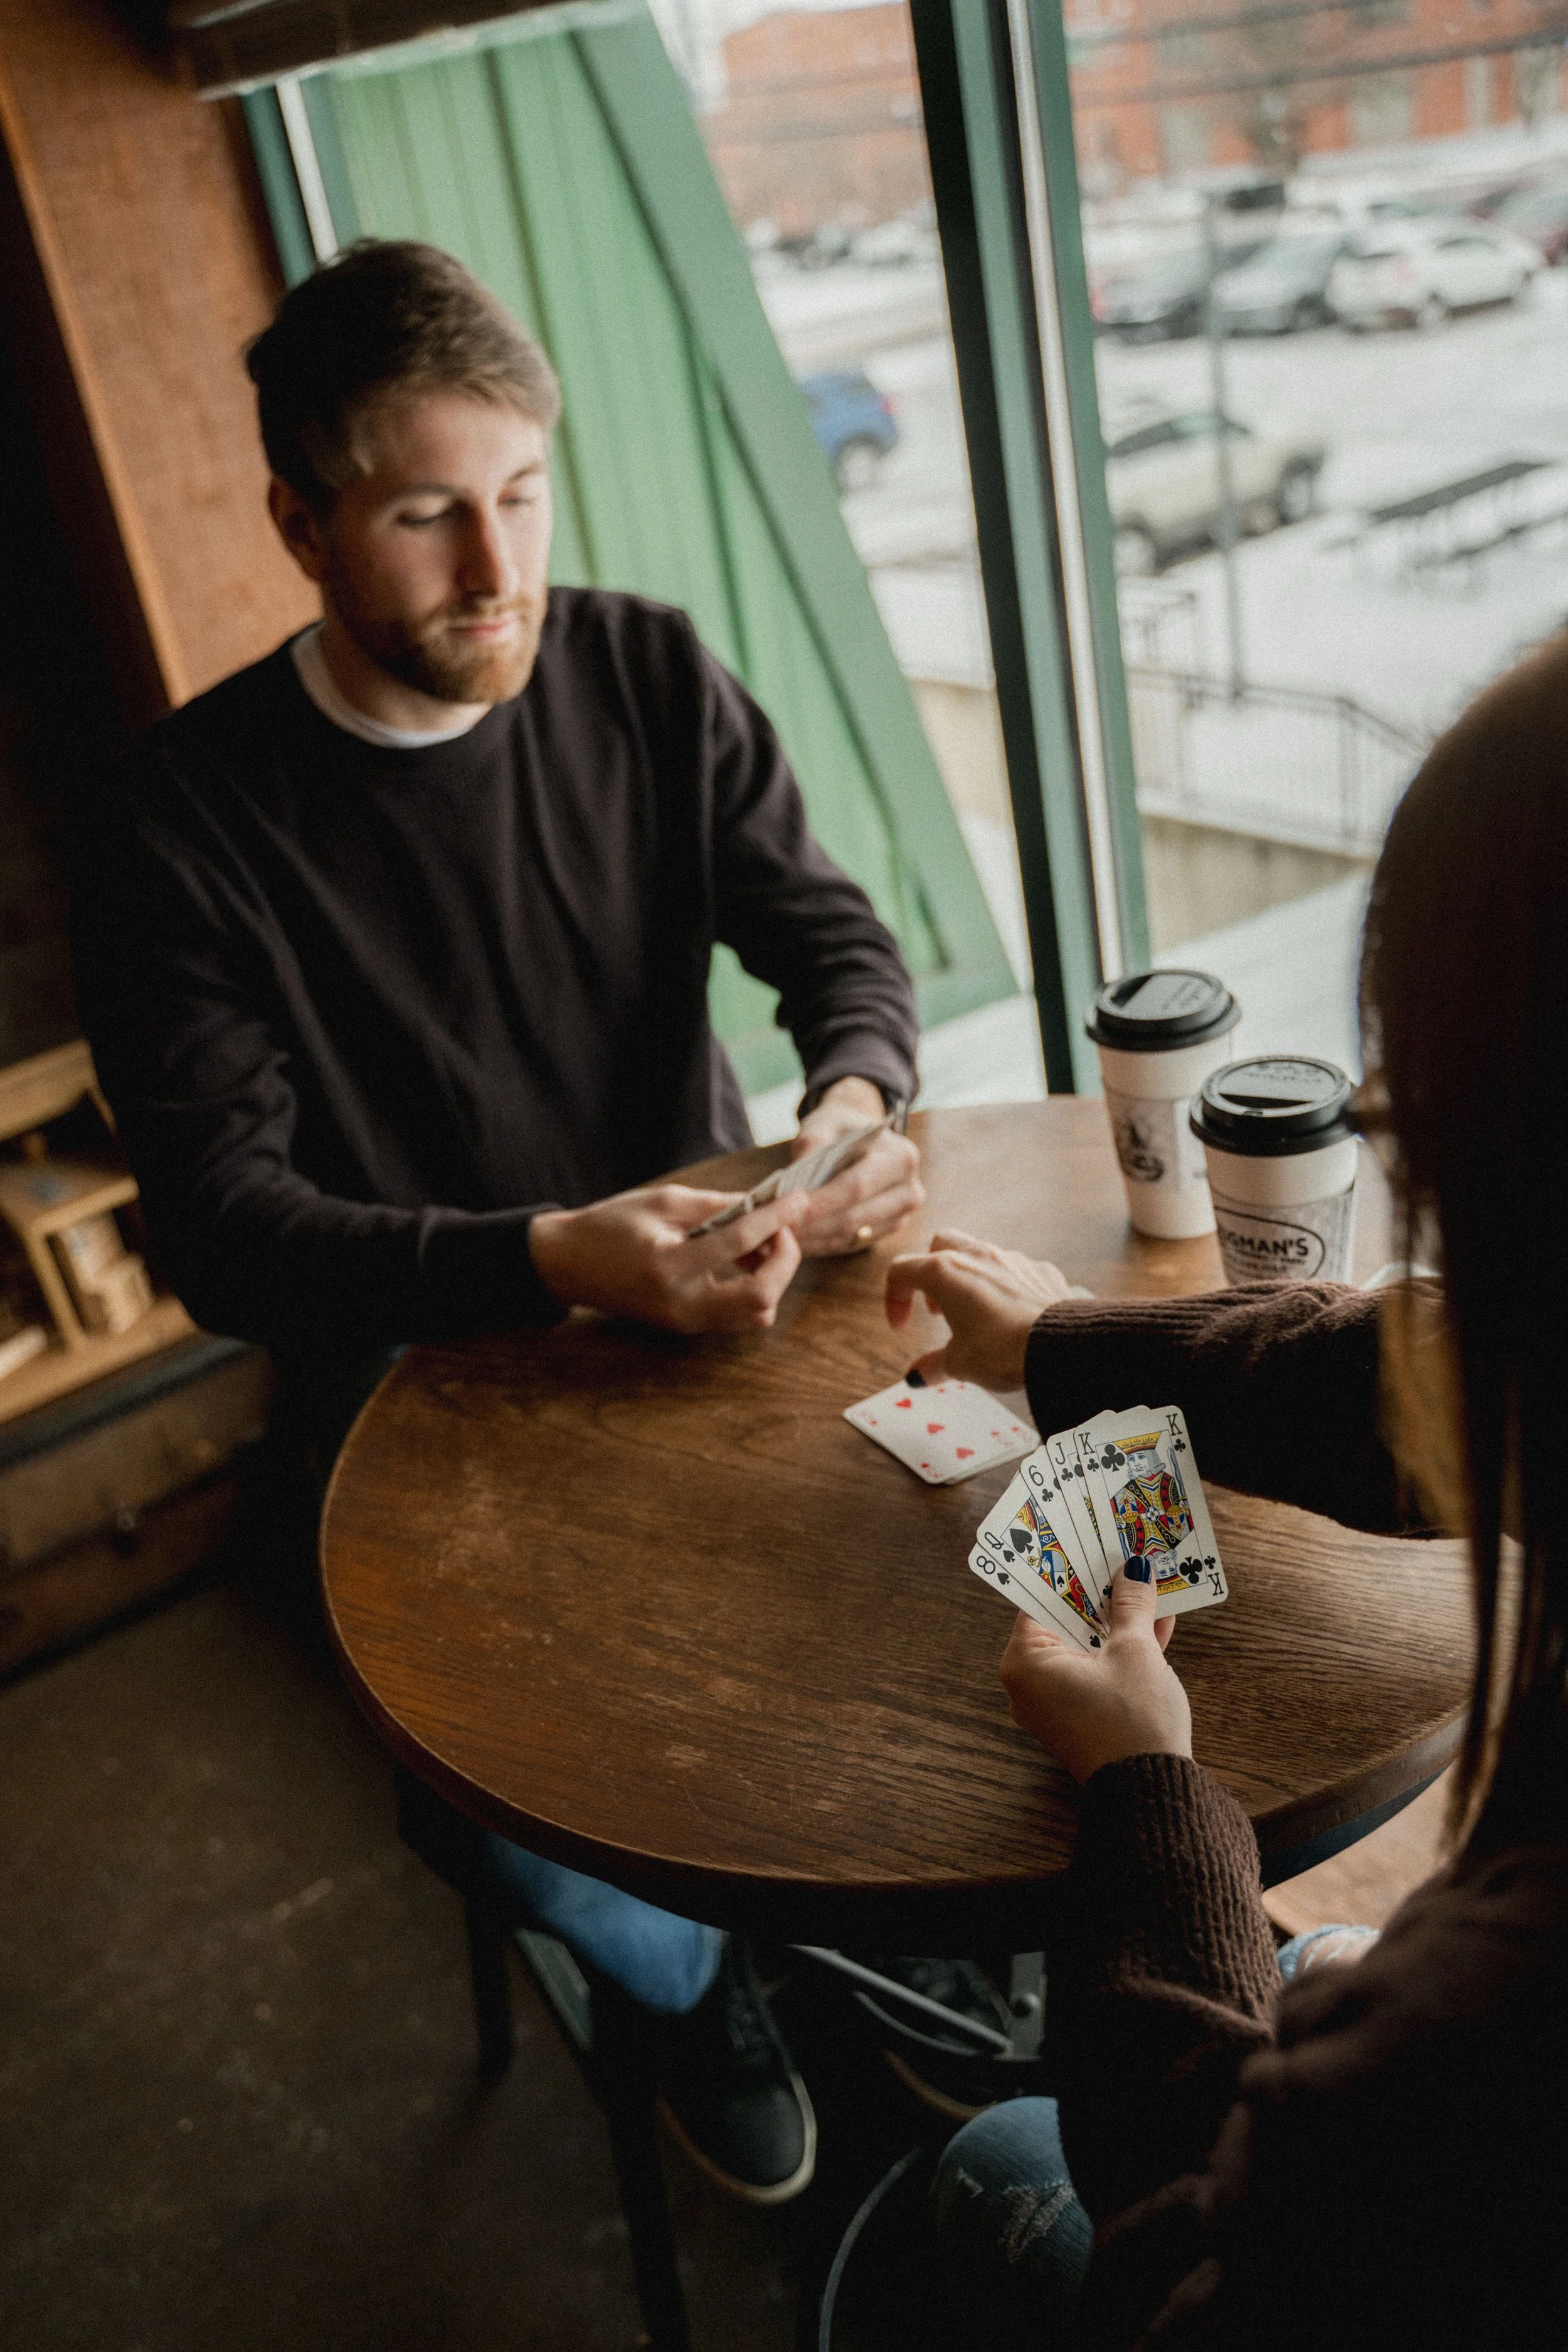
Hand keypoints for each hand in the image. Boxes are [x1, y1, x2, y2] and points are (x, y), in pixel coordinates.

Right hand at [529, 1182, 805, 1333]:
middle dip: (785, 1261)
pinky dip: (753, 1288)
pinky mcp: (687, 1327)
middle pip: (762, 1297)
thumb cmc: (611, 1225)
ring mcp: (684, 1322)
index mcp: (668, 1265)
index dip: (776, 1218)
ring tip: (761, 1243)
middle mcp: (680, 1303)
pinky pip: (737, 1315)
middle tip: (781, 1230)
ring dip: (772, 1277)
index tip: (800, 1200)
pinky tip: (743, 1260)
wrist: (569, 1264)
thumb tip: (768, 1202)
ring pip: (756, 1314)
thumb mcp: (664, 1202)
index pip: (738, 1242)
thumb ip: (718, 1205)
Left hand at [791, 1077, 923, 1257]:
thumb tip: (792, 1183)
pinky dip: (823, 1244)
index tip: (787, 1211)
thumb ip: (811, 1147)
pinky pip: (853, 1244)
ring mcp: (902, 1215)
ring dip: (814, 1240)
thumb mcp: (824, 1125)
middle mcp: (910, 1190)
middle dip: (813, 1226)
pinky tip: (800, 1241)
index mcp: (900, 1157)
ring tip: (782, 1237)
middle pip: (855, 1217)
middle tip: (777, 1229)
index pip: (855, 1186)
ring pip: (852, 1236)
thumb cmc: (841, 1129)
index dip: (820, 1202)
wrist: (864, 1137)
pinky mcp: (889, 1230)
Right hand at [884, 1228, 1071, 1387]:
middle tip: (937, 1309)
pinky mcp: (1041, 1270)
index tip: (902, 1327)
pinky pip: (1015, 1271)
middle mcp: (977, 1256)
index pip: (902, 1270)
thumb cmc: (1003, 1351)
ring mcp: (1012, 1259)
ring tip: (975, 1317)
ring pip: (981, 1254)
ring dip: (970, 1280)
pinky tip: (1012, 1317)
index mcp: (945, 1273)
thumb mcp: (960, 1364)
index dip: (894, 1299)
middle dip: (932, 1273)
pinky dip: (1005, 1288)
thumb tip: (916, 1377)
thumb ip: (933, 1366)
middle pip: (941, 1244)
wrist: (1062, 1346)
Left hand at [999, 1567, 1190, 1784]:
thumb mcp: (1134, 1652)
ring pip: (1085, 1645)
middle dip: (1097, 1592)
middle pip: (1062, 1621)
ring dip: (1116, 1618)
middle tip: (1119, 1556)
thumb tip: (1133, 1571)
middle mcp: (1029, 1684)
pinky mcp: (1080, 1717)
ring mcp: (1054, 1703)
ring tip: (1144, 1581)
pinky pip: (1097, 1670)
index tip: (1085, 1543)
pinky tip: (1158, 1622)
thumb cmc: (1132, 1722)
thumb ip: (1130, 1607)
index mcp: (1025, 1662)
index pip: (1039, 1600)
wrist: (1152, 1792)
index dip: (1067, 1569)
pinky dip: (1121, 1649)